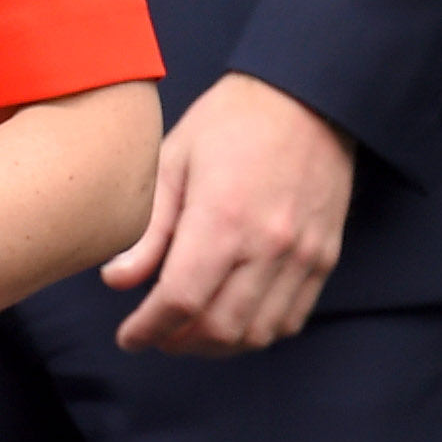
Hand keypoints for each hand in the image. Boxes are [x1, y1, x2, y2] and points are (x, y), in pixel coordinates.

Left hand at [101, 72, 354, 356]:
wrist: (307, 96)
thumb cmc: (232, 121)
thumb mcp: (175, 160)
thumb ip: (150, 228)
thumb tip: (117, 280)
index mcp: (222, 218)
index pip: (180, 301)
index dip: (148, 329)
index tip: (129, 336)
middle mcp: (266, 245)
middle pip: (217, 328)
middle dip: (177, 341)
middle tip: (155, 333)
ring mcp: (300, 256)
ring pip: (256, 334)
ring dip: (216, 345)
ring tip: (189, 332)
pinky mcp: (323, 257)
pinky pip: (291, 319)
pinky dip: (257, 333)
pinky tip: (233, 319)